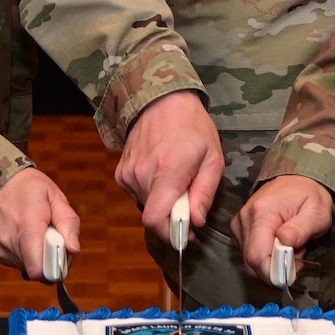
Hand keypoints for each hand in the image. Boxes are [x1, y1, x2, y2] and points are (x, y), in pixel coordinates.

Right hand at [0, 168, 80, 281]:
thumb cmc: (27, 187)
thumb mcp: (54, 195)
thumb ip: (68, 222)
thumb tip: (74, 249)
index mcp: (28, 227)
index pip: (39, 270)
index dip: (56, 267)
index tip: (62, 252)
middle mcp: (10, 243)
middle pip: (38, 271)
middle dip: (51, 259)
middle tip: (52, 237)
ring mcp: (0, 250)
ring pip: (28, 269)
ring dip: (38, 256)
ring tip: (37, 233)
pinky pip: (18, 263)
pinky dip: (26, 254)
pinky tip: (25, 236)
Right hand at [115, 89, 222, 241]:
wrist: (162, 101)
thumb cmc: (193, 128)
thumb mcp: (213, 158)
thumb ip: (205, 193)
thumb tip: (196, 223)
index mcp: (168, 171)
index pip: (155, 220)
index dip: (170, 234)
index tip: (186, 234)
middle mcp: (142, 174)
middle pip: (153, 216)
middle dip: (172, 216)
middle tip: (189, 198)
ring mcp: (128, 173)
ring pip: (146, 206)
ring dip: (162, 202)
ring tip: (176, 178)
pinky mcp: (121, 173)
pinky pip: (137, 194)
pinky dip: (151, 192)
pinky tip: (161, 172)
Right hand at [233, 175, 334, 282]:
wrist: (298, 179)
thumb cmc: (310, 196)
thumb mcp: (317, 212)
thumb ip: (301, 229)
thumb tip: (285, 242)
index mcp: (262, 212)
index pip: (257, 257)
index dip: (273, 274)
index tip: (292, 274)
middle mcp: (244, 217)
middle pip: (251, 262)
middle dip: (275, 269)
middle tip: (297, 259)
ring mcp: (239, 222)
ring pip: (249, 261)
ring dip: (271, 263)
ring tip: (290, 247)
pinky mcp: (239, 228)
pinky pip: (248, 254)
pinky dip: (265, 256)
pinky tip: (279, 245)